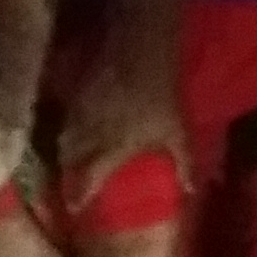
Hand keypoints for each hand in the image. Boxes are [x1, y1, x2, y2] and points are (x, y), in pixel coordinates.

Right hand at [54, 60, 186, 214]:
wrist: (141, 49)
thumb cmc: (161, 94)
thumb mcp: (178, 130)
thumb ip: (185, 162)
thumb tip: (192, 189)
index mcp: (111, 149)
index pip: (87, 178)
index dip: (79, 195)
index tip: (75, 208)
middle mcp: (89, 134)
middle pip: (68, 160)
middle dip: (69, 174)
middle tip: (72, 183)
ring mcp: (81, 111)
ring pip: (65, 138)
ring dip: (67, 152)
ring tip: (72, 159)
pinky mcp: (78, 91)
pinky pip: (68, 116)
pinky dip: (70, 128)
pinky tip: (77, 127)